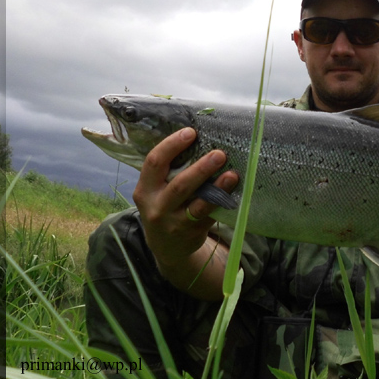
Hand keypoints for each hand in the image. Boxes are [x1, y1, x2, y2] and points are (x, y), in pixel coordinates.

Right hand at [132, 127, 237, 267]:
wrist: (166, 246)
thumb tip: (197, 137)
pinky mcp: (192, 233)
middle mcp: (157, 207)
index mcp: (145, 189)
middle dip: (200, 168)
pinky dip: (221, 203)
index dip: (171, 145)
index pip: (154, 163)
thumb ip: (169, 170)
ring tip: (232, 174)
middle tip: (219, 154)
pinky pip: (209, 216)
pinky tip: (234, 191)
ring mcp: (174, 222)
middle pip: (179, 185)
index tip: (191, 132)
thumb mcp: (156, 190)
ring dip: (217, 188)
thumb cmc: (165, 206)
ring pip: (197, 204)